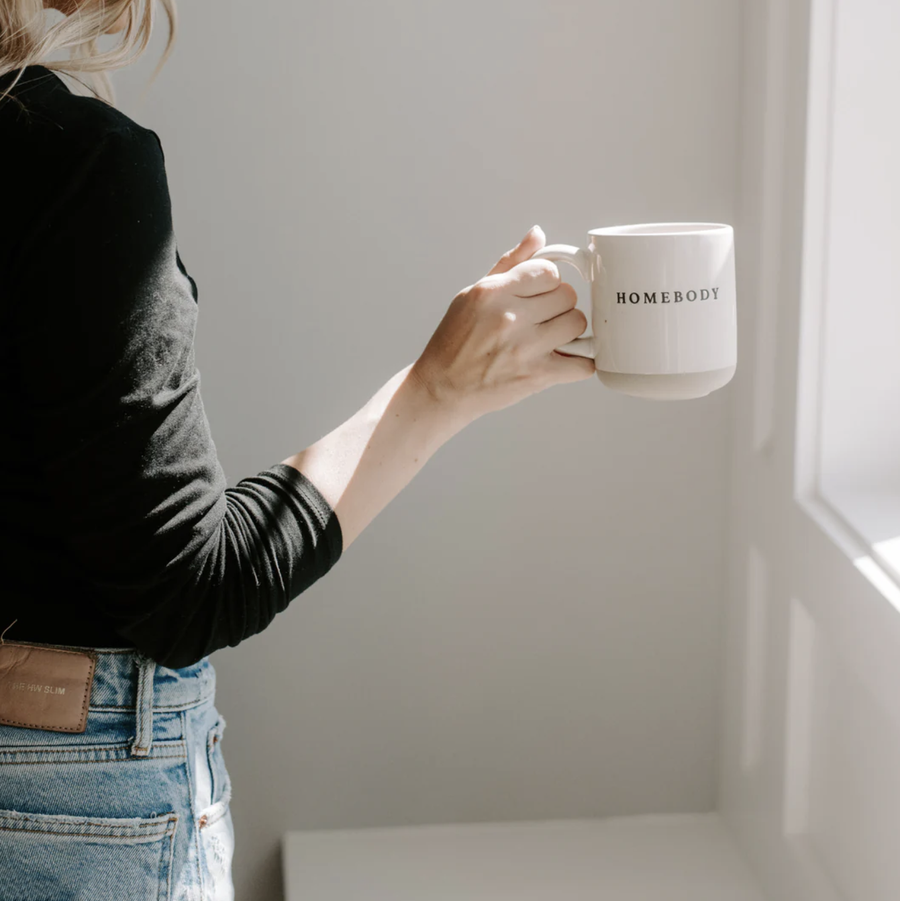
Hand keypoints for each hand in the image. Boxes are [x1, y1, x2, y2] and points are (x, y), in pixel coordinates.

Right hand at [410, 225, 595, 423]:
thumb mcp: (472, 294)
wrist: (443, 388)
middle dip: (558, 306)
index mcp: (493, 292)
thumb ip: (510, 264)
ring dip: (569, 331)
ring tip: (551, 338)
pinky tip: (564, 359)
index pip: (548, 271)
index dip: (548, 282)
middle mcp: (510, 318)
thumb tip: (538, 235)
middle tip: (543, 318)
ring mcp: (525, 348)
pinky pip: (582, 364)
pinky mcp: (537, 376)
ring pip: (577, 323)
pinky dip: (579, 362)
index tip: (539, 294)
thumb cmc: (455, 342)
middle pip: (567, 296)